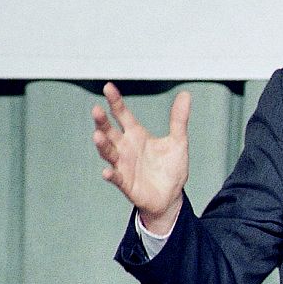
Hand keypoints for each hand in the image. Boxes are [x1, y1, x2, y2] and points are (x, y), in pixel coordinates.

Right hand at [92, 82, 190, 234]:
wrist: (171, 196)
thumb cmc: (171, 168)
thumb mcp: (178, 141)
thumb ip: (179, 119)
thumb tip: (185, 95)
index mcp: (136, 135)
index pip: (122, 115)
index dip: (115, 102)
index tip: (108, 87)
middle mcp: (125, 148)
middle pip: (109, 132)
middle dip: (102, 122)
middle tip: (96, 110)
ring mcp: (123, 165)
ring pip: (108, 153)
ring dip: (102, 145)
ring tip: (97, 135)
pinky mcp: (127, 183)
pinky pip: (116, 178)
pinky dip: (111, 175)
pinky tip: (107, 171)